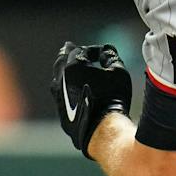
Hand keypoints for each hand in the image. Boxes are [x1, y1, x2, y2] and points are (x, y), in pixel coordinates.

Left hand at [51, 41, 130, 156]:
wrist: (101, 128)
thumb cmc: (112, 98)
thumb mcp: (118, 72)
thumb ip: (111, 56)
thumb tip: (105, 50)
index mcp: (74, 66)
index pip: (81, 51)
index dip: (93, 50)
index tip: (102, 52)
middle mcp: (61, 79)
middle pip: (62, 61)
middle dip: (68, 53)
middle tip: (68, 46)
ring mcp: (58, 95)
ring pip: (57, 77)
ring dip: (62, 68)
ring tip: (64, 64)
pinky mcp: (60, 109)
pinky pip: (59, 92)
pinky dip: (63, 85)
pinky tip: (66, 86)